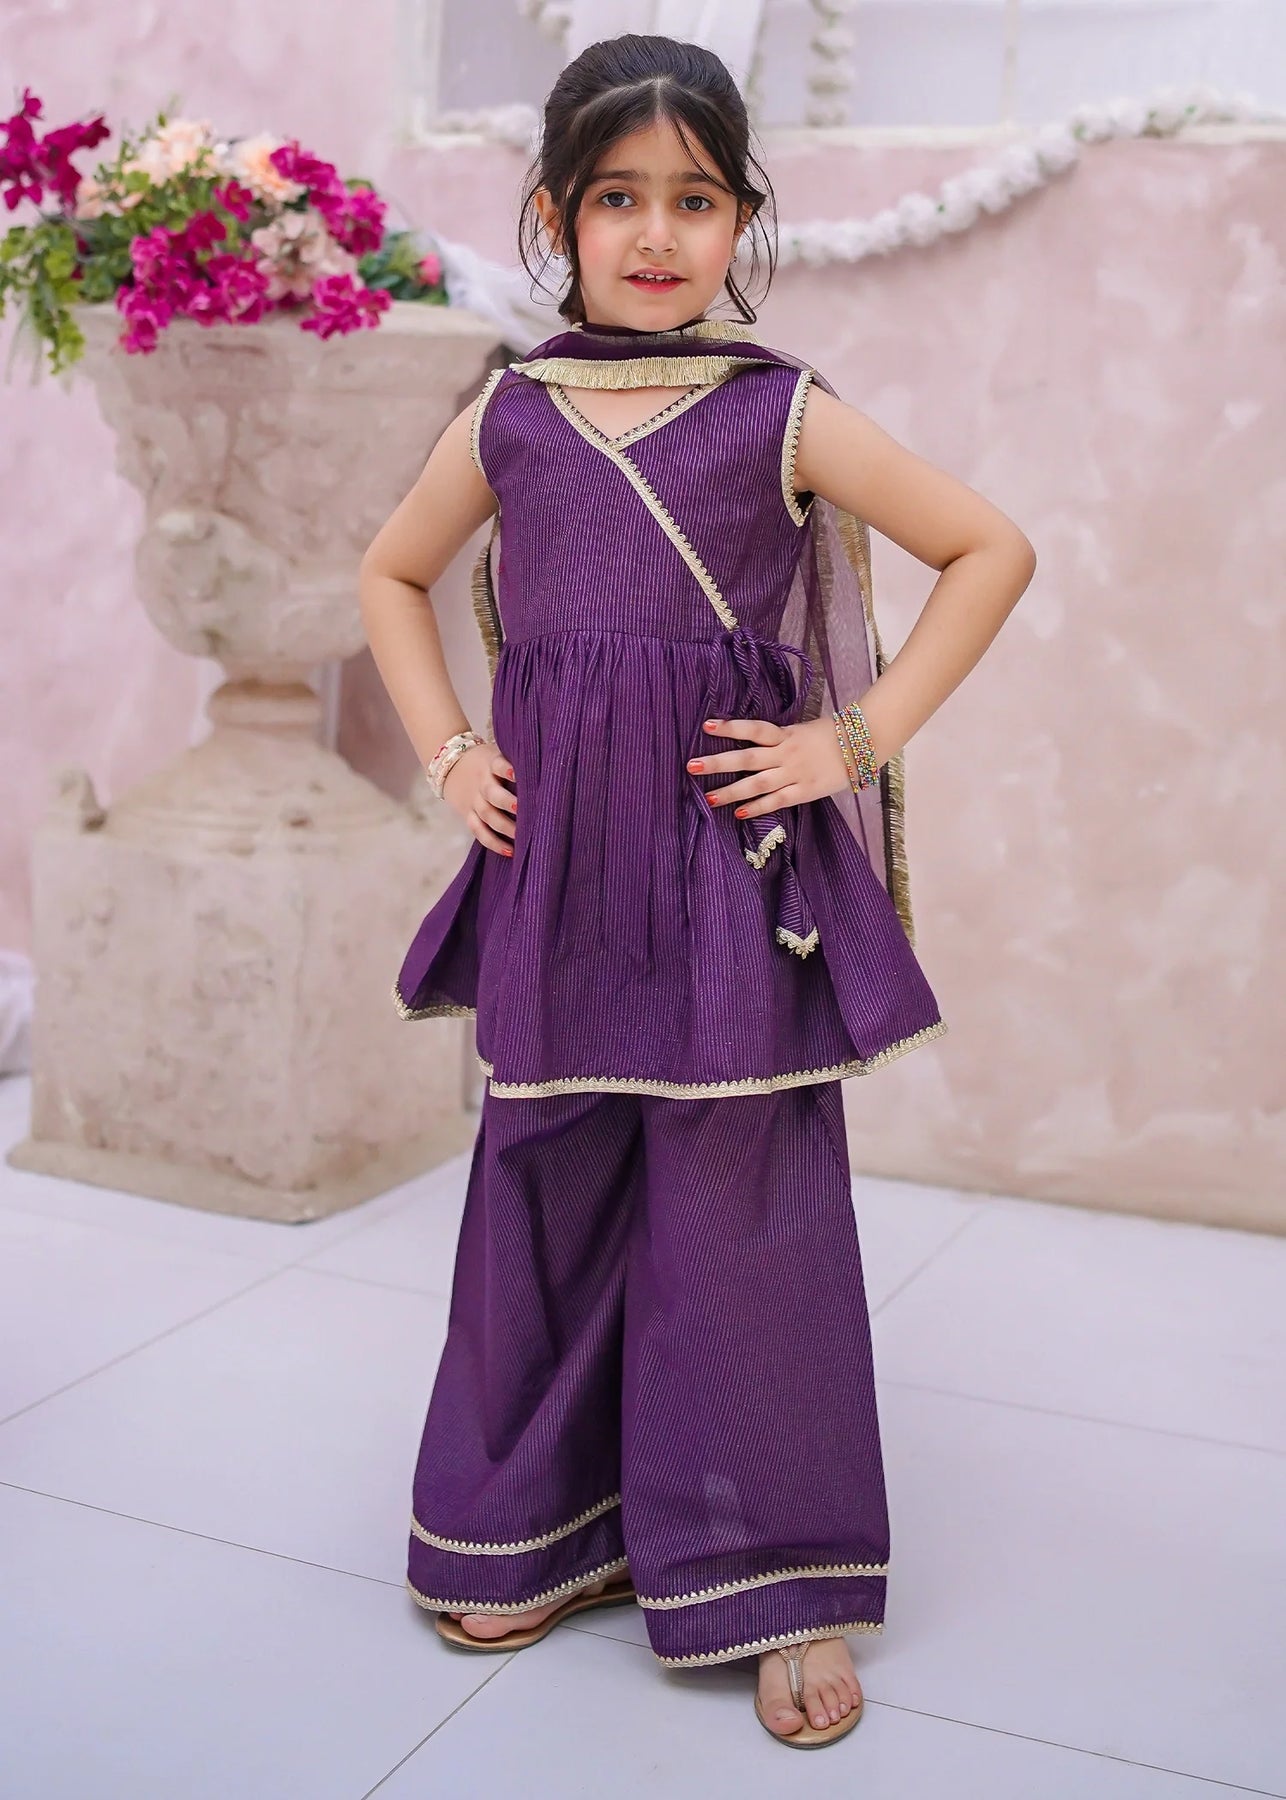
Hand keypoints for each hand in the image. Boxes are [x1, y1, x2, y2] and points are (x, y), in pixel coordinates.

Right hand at [442, 741, 517, 855]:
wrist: (451, 766)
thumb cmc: (489, 763)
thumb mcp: (498, 755)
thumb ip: (518, 763)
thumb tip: (550, 777)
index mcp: (491, 764)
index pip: (498, 765)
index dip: (507, 769)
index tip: (517, 774)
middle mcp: (482, 783)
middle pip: (492, 793)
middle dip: (507, 802)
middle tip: (522, 810)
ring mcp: (474, 800)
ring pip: (486, 814)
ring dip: (504, 827)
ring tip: (520, 836)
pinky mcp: (468, 815)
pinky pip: (478, 830)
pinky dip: (492, 842)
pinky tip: (509, 851)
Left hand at [686, 715, 852, 817]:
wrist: (864, 744)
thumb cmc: (831, 736)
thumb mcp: (801, 730)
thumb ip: (780, 738)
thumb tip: (754, 741)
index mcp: (785, 734)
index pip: (753, 728)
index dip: (730, 727)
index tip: (706, 726)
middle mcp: (786, 753)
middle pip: (747, 758)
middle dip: (719, 763)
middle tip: (692, 766)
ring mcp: (795, 773)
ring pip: (758, 783)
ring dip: (732, 791)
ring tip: (709, 797)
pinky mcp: (805, 790)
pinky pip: (777, 801)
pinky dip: (757, 807)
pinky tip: (738, 813)